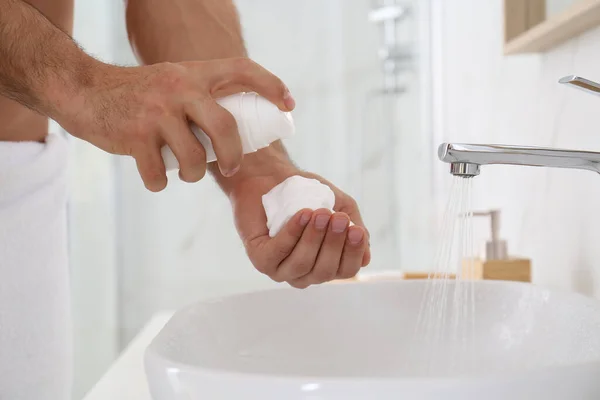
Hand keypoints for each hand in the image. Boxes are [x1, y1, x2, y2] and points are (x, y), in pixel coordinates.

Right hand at [55, 57, 292, 190]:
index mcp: (193, 74)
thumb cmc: (135, 95)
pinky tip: (154, 177)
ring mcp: (156, 112)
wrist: (83, 90)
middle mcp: (179, 88)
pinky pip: (159, 175)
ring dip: (192, 174)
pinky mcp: (135, 135)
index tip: (289, 105)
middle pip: (225, 127)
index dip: (270, 85)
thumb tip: (233, 135)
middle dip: (234, 155)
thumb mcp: (172, 83)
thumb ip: (199, 100)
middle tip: (232, 169)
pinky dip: (158, 183)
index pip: (241, 69)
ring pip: (194, 159)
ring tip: (183, 172)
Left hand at [229, 168, 370, 288]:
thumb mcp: (340, 207)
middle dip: (333, 243)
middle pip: (325, 271)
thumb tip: (366, 257)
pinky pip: (278, 253)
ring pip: (302, 264)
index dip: (353, 253)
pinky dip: (293, 233)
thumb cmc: (308, 193)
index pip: (346, 270)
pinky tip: (302, 214)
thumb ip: (353, 229)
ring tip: (319, 212)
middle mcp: (305, 273)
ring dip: (313, 238)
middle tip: (337, 217)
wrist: (273, 176)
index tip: (356, 230)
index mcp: (327, 264)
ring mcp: (282, 269)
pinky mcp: (261, 259)